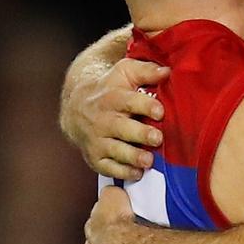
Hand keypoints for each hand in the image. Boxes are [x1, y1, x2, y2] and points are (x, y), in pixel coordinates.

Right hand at [70, 55, 169, 180]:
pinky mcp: (96, 158)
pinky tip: (137, 173)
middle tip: (157, 138)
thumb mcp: (124, 73)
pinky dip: (123, 173)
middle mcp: (103, 120)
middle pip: (122, 128)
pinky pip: (109, 168)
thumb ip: (146, 71)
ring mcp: (98, 141)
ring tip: (148, 160)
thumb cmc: (110, 90)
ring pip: (115, 150)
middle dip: (140, 134)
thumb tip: (167, 71)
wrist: (76, 108)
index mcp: (111, 97)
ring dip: (132, 156)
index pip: (128, 101)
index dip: (144, 105)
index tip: (160, 111)